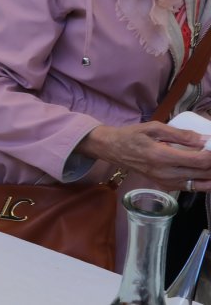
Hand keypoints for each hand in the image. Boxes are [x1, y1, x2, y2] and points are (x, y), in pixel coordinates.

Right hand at [77, 123, 210, 190]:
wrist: (114, 150)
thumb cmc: (133, 135)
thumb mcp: (154, 128)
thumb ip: (180, 134)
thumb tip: (205, 139)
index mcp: (161, 156)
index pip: (198, 160)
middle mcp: (165, 173)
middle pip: (202, 173)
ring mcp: (166, 182)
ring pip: (200, 184)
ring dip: (210, 174)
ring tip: (209, 163)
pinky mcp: (166, 186)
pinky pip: (191, 187)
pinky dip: (203, 181)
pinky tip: (206, 173)